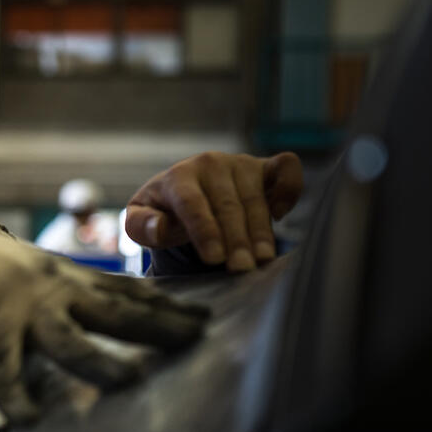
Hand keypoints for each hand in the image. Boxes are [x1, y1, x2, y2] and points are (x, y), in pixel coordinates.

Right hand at [0, 175, 209, 422]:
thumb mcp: (51, 268)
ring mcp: (25, 309)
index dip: (169, 305)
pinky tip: (30, 419)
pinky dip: (15, 394)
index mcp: (72, 277)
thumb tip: (140, 307)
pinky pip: (4, 366)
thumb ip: (86, 288)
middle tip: (198, 338)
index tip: (206, 317)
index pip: (130, 290)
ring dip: (102, 360)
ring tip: (133, 381)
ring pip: (70, 340)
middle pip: (117, 310)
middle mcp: (56, 290)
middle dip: (159, 326)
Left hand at [124, 151, 303, 271]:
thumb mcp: (142, 219)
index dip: (204, 230)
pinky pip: (286, 168)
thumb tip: (160, 228)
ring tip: (261, 259)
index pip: (192, 203)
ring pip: (254, 197)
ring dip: (260, 229)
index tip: (213, 258)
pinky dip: (289, 189)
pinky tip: (280, 215)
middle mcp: (210, 165)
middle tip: (240, 268)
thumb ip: (143, 226)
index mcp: (178, 177)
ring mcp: (240, 163)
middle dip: (234, 239)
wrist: (185, 190)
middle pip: (226, 205)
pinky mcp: (265, 166)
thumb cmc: (164, 211)